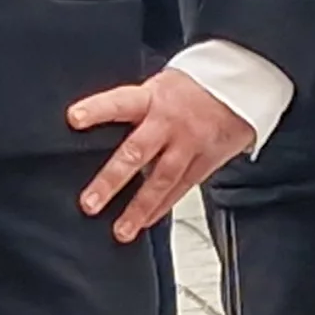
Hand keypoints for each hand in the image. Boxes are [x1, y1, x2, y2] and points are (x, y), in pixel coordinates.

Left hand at [68, 66, 252, 242]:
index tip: (74, 119)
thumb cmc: (191, 87)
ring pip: (161, 180)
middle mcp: (168, 123)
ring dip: (139, 208)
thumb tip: (98, 132)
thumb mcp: (158, 86)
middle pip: (137, 152)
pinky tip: (144, 223)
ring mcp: (187, 145)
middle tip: (90, 203)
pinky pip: (180, 190)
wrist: (241, 84)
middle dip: (111, 180)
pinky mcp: (204, 162)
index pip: (119, 101)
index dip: (97, 109)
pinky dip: (161, 208)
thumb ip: (133, 109)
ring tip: (121, 230)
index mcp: (152, 98)